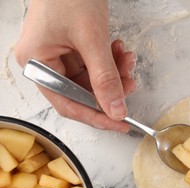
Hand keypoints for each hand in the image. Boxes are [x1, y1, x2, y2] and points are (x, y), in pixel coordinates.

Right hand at [15, 0, 135, 131]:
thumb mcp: (91, 39)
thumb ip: (105, 78)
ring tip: (127, 60)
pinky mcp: (73, 47)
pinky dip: (111, 61)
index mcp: (37, 63)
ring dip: (114, 73)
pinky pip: (95, 64)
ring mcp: (58, 55)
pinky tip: (120, 50)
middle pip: (82, 92)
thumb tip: (116, 109)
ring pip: (92, 79)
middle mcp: (45, 62)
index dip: (96, 117)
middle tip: (130, 83)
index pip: (68, 104)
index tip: (120, 123)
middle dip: (111, 89)